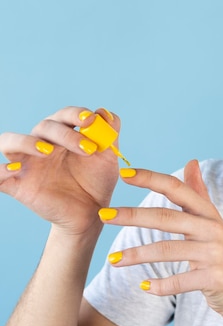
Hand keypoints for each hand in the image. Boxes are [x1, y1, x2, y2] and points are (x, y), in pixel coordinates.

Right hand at [0, 106, 119, 234]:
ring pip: (10, 141)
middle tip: (88, 149)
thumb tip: (105, 112)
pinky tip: (15, 169)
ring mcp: (27, 163)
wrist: (91, 213)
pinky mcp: (17, 184)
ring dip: (26, 142)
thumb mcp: (108, 158)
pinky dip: (0, 170)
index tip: (90, 120)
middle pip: (44, 127)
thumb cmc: (96, 181)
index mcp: (63, 134)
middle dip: (66, 134)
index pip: (63, 116)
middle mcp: (41, 144)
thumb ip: (109, 134)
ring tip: (47, 151)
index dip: (75, 114)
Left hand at [99, 160, 222, 318]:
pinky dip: (160, 285)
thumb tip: (191, 161)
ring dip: (137, 255)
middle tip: (103, 215)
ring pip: (168, 250)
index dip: (150, 179)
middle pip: (166, 218)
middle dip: (132, 215)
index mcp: (209, 213)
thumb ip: (199, 193)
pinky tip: (143, 286)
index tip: (124, 173)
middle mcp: (213, 229)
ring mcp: (215, 254)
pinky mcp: (215, 279)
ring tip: (112, 260)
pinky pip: (181, 281)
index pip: (177, 188)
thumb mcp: (213, 222)